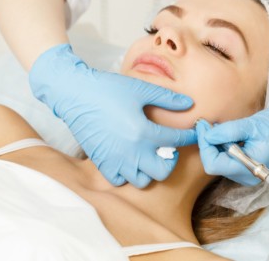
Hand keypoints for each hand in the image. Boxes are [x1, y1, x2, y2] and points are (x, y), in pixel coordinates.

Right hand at [29, 44, 196, 186]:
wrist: (74, 93)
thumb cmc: (108, 89)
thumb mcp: (140, 89)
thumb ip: (167, 98)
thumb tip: (189, 104)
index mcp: (143, 131)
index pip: (176, 141)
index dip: (190, 137)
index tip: (194, 133)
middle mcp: (131, 151)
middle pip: (162, 171)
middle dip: (170, 161)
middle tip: (169, 149)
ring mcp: (115, 159)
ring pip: (142, 180)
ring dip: (149, 169)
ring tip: (148, 154)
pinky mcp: (101, 162)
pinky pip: (119, 180)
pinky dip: (127, 173)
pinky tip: (129, 158)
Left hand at [196, 95, 268, 185]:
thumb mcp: (253, 125)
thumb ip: (228, 131)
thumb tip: (207, 134)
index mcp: (248, 170)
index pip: (213, 164)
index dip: (204, 144)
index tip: (202, 125)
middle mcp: (245, 177)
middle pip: (214, 163)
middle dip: (208, 143)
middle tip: (207, 123)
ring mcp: (246, 174)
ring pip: (219, 161)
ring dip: (215, 144)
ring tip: (220, 127)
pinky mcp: (246, 168)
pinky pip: (227, 159)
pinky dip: (222, 146)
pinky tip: (227, 134)